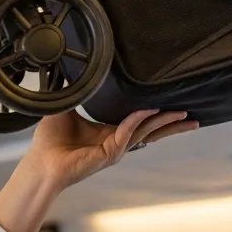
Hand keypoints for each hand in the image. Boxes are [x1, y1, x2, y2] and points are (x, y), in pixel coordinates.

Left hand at [0, 109, 196, 231]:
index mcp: (109, 132)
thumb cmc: (49, 142)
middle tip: (192, 116)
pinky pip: (127, 132)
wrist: (40, 163)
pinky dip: (139, 120)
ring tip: (184, 115)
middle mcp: (116, 142)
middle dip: (172, 124)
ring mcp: (115, 149)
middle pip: (151, 131)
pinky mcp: (109, 153)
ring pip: (146, 132)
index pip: (139, 122)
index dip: (156, 114)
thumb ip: (76, 90)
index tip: (171, 104)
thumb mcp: (66, 107)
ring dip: (165, 123)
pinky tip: (149, 110)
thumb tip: (74, 68)